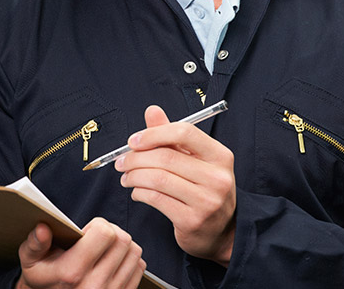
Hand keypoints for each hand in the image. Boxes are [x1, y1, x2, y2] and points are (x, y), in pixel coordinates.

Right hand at [15, 219, 145, 288]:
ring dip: (123, 244)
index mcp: (72, 272)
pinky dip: (129, 259)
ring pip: (134, 252)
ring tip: (105, 248)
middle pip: (123, 240)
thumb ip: (35, 243)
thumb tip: (42, 229)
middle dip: (112, 231)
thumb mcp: (30, 260)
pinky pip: (139, 267)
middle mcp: (94, 285)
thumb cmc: (42, 277)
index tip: (87, 231)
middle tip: (97, 236)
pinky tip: (113, 260)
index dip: (98, 224)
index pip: (105, 233)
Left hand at [116, 105, 235, 264]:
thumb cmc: (204, 191)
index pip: (184, 132)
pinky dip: (139, 193)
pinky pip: (156, 199)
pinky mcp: (192, 220)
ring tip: (126, 177)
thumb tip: (152, 111)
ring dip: (133, 176)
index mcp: (220, 156)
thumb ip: (171, 136)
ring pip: (157, 178)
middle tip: (121, 162)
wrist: (222, 232)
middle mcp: (217, 177)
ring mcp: (207, 201)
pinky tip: (136, 192)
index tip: (133, 141)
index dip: (153, 133)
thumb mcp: (195, 160)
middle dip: (136, 158)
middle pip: (166, 157)